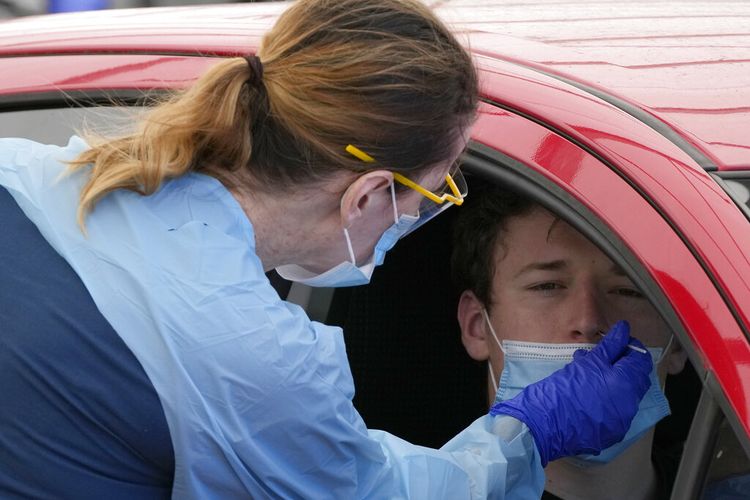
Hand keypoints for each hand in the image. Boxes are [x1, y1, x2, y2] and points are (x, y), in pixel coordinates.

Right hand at [489, 320, 651, 465]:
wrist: (544, 424)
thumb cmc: (563, 388)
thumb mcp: (587, 363)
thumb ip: (610, 346)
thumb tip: (624, 329)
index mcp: (626, 384)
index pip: (642, 361)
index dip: (631, 348)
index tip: (617, 342)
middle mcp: (630, 405)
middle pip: (638, 379)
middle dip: (624, 365)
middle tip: (604, 356)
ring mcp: (622, 421)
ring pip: (626, 395)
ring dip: (615, 381)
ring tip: (591, 374)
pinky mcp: (611, 432)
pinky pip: (617, 410)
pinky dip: (608, 398)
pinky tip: (589, 394)